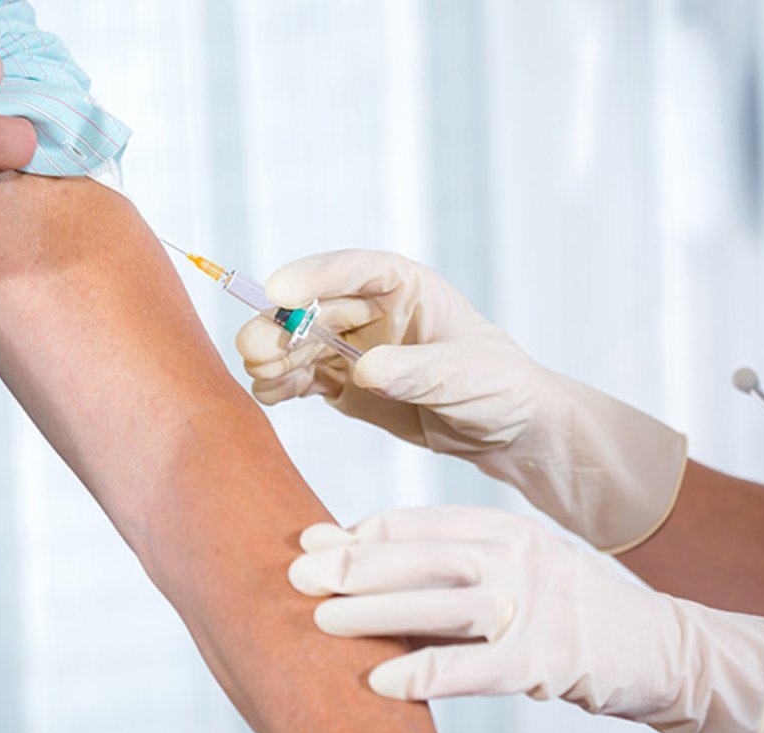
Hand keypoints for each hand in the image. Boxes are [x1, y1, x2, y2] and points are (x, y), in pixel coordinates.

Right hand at [236, 250, 686, 551]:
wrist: (508, 431)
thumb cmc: (501, 387)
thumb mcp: (466, 376)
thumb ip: (416, 371)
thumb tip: (362, 368)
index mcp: (405, 287)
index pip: (354, 270)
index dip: (314, 276)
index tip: (279, 289)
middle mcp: (372, 311)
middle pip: (314, 308)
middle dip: (281, 325)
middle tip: (255, 348)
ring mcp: (354, 347)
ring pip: (300, 344)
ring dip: (275, 357)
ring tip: (261, 378)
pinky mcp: (344, 384)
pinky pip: (303, 378)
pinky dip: (282, 385)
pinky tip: (268, 395)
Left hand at [289, 506, 763, 732]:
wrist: (670, 653)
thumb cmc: (578, 614)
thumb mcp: (522, 569)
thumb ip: (460, 566)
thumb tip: (375, 571)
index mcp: (509, 529)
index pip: (423, 523)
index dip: (362, 532)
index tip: (311, 541)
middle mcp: (522, 555)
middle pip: (425, 555)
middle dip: (355, 564)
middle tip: (296, 574)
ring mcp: (538, 605)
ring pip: (444, 602)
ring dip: (377, 612)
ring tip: (319, 620)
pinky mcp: (551, 660)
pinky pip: (477, 667)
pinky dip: (426, 673)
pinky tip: (381, 681)